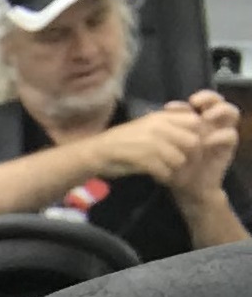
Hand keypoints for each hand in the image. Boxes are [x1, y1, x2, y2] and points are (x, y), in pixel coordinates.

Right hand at [91, 103, 209, 186]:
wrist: (96, 152)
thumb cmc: (121, 140)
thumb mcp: (146, 125)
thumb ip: (168, 125)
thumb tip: (192, 129)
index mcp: (162, 117)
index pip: (195, 122)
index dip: (199, 135)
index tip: (193, 147)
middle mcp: (159, 127)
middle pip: (193, 142)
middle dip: (193, 157)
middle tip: (187, 166)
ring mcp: (151, 143)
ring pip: (180, 159)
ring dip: (178, 171)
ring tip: (174, 175)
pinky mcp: (144, 159)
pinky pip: (165, 171)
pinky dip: (165, 178)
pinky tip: (161, 179)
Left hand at [172, 90, 239, 203]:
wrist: (188, 188)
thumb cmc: (175, 165)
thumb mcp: (168, 148)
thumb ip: (168, 131)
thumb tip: (162, 115)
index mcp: (197, 120)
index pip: (197, 102)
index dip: (185, 101)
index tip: (168, 108)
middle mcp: (212, 124)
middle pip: (217, 101)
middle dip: (208, 97)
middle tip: (195, 101)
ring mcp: (221, 134)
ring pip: (231, 113)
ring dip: (220, 110)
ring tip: (206, 117)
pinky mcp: (228, 147)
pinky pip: (231, 135)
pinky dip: (220, 135)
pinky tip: (207, 141)